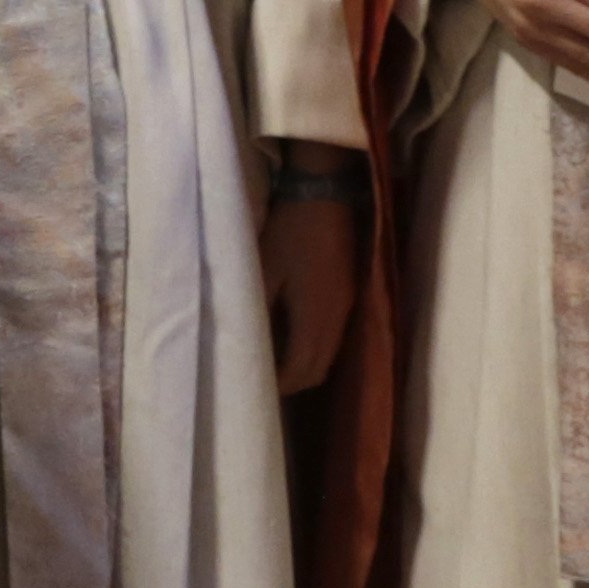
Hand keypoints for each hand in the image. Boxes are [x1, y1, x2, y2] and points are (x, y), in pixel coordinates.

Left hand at [259, 152, 363, 393]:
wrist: (326, 197)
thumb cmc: (290, 232)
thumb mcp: (264, 269)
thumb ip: (256, 308)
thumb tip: (242, 340)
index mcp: (317, 316)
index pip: (302, 369)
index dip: (279, 386)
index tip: (253, 390)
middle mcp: (337, 319)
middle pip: (318, 370)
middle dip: (291, 383)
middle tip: (259, 382)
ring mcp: (346, 309)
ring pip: (327, 357)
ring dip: (302, 367)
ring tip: (270, 365)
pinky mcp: (346, 299)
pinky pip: (331, 339)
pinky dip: (310, 349)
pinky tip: (287, 339)